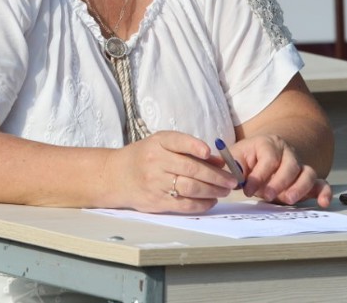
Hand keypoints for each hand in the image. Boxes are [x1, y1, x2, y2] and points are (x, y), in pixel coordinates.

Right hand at [104, 131, 237, 212]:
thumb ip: (188, 149)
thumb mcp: (161, 144)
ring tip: (223, 191)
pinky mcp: (157, 202)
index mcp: (157, 143)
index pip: (178, 141)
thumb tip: (218, 160)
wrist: (116, 176)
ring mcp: (155, 183)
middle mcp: (155, 161)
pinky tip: (210, 201)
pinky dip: (201, 204)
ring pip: (190, 188)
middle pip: (191, 169)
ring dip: (212, 191)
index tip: (209, 152)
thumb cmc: (144, 157)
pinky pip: (184, 205)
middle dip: (215, 176)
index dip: (195, 146)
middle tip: (230, 180)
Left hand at [230, 134, 331, 206]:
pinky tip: (322, 202)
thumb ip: (230, 166)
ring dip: (299, 188)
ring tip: (288, 200)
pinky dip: (324, 193)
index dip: (259, 175)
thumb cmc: (247, 160)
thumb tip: (226, 174)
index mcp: (268, 144)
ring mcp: (300, 165)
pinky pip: (321, 183)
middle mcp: (287, 153)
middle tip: (267, 196)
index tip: (247, 189)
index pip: (268, 158)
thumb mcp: (235, 158)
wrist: (263, 155)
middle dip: (278, 182)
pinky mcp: (309, 180)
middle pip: (290, 166)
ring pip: (308, 174)